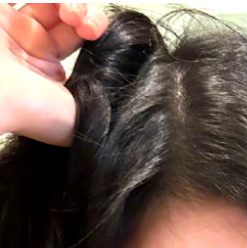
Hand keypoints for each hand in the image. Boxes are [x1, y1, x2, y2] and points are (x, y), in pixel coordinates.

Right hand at [0, 3, 108, 143]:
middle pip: (66, 18)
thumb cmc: (34, 113)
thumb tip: (118, 100)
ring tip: (69, 11)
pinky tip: (58, 3)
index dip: (92, 30)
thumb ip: (98, 104)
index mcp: (46, 74)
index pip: (77, 41)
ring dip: (69, 3)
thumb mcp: (78, 119)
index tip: (94, 32)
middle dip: (84, 14)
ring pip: (49, 2)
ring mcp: (10, 28)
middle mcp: (28, 50)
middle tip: (85, 22)